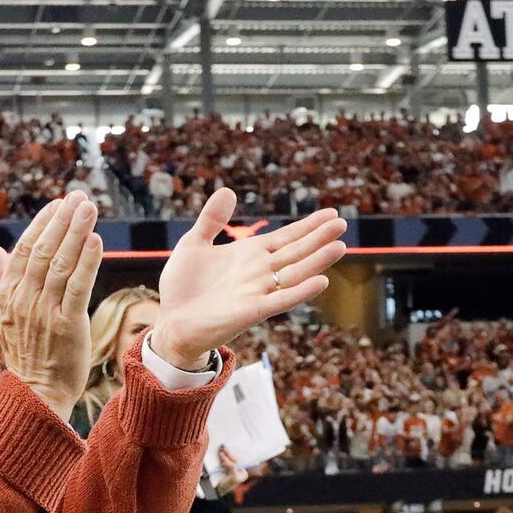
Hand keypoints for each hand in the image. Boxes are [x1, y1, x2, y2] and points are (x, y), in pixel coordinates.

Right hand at [0, 193, 102, 420]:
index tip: (58, 204)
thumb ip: (0, 280)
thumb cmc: (26, 354)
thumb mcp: (5, 316)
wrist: (38, 393)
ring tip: (89, 208)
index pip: (24, 249)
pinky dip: (87, 262)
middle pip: (43, 249)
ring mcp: (45, 311)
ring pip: (60, 263)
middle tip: (78, 196)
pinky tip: (96, 241)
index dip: (42, 224)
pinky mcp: (68, 324)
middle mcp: (24, 299)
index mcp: (8, 294)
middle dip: (62, 220)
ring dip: (76, 232)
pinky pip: (77, 287)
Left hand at [152, 190, 345, 367]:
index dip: (308, 225)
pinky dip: (301, 291)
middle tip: (342, 223)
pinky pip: (282, 301)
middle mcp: (259, 272)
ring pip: (295, 273)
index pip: (286, 236)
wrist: (170, 321)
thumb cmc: (183, 287)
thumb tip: (228, 191)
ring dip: (318, 260)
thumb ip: (212, 219)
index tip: (331, 213)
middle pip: (296, 251)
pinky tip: (321, 281)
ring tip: (340, 246)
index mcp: (249, 254)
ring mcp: (258, 291)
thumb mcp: (194, 243)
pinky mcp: (252, 312)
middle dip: (319, 237)